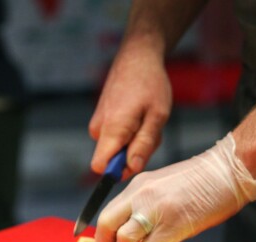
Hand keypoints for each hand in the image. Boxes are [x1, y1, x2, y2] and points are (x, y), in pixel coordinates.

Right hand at [89, 45, 171, 176]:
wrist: (137, 56)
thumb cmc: (150, 83)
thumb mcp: (157, 116)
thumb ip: (144, 144)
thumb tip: (132, 167)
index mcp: (112, 128)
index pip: (100, 166)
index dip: (118, 171)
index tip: (136, 160)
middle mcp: (99, 128)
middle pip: (113, 159)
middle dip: (134, 153)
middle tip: (151, 131)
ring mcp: (98, 122)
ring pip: (117, 147)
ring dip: (135, 141)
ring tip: (147, 119)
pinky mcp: (101, 118)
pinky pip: (115, 136)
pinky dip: (130, 132)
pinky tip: (139, 115)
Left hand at [95, 133, 255, 241]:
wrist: (229, 170)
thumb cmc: (205, 181)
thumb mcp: (165, 186)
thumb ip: (148, 204)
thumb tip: (141, 232)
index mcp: (138, 185)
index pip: (107, 213)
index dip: (104, 238)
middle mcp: (140, 195)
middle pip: (106, 226)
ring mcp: (155, 209)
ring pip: (124, 241)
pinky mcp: (172, 225)